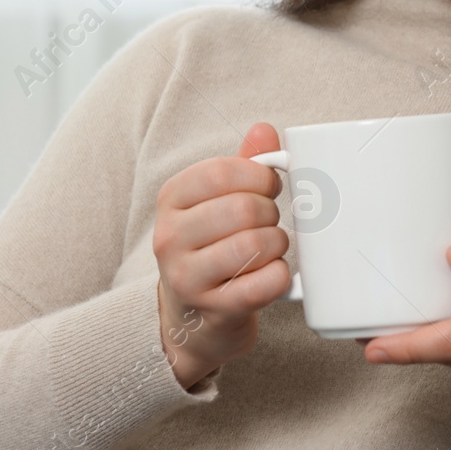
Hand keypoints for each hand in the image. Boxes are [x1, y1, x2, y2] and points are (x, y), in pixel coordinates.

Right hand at [153, 122, 292, 388]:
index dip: (258, 176)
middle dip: (270, 212)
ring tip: (272, 247)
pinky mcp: (213, 310)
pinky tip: (275, 274)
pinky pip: (263, 284)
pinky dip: (280, 276)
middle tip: (271, 221)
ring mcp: (187, 277)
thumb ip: (240, 166)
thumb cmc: (210, 249)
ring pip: (253, 245)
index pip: (220, 172)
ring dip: (277, 244)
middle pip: (241, 208)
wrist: (191, 320)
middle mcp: (170, 238)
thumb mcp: (214, 203)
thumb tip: (264, 130)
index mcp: (170, 200)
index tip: (269, 186)